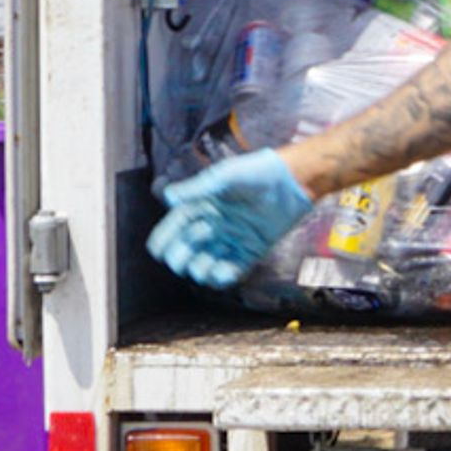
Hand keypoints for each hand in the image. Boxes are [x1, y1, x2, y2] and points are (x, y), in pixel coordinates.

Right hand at [149, 151, 313, 288]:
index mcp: (202, 207)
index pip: (173, 228)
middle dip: (180, 257)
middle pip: (184, 251)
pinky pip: (230, 272)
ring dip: (199, 270)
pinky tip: (224, 271)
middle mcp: (213, 226)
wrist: (292, 182)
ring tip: (203, 267)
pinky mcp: (249, 252)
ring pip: (203, 265)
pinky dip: (222, 277)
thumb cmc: (256, 173)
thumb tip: (168, 196)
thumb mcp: (224, 177)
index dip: (163, 240)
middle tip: (187, 253)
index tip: (158, 250)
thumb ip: (197, 188)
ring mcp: (230, 240)